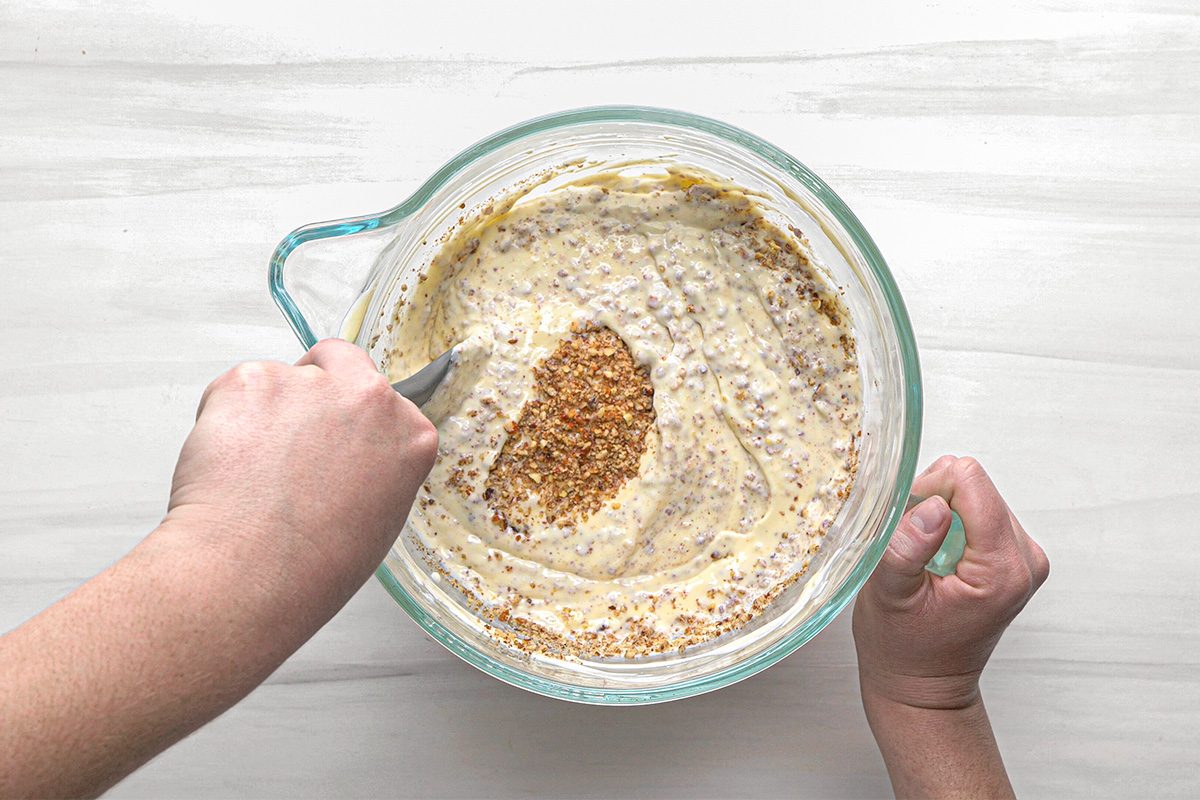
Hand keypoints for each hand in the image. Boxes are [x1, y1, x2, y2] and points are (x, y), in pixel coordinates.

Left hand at [164, 338, 437, 596]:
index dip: (351, 419)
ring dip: (263, 413)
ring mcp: (311, 384)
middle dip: (312, 390)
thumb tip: (346, 459)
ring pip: (279, 380)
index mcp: (409, 434)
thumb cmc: (311, 566)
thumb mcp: (379, 520)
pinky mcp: (252, 381)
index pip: (383, 400)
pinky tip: (227, 465)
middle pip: (339, 363)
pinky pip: (234, 388)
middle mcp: (369, 399)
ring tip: (251, 474)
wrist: (251, 573)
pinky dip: (223, 419)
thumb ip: (373, 467)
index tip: (333, 440)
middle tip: (286, 441)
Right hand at [853, 456, 1049, 710]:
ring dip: (939, 514)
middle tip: (911, 548)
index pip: (970, 482)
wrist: (924, 686)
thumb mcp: (889, 598)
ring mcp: (1024, 558)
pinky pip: (978, 510)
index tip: (906, 529)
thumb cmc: (904, 650)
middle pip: (974, 484)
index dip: (926, 492)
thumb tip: (931, 505)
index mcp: (1001, 571)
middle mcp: (1025, 560)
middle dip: (932, 503)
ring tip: (922, 558)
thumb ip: (908, 549)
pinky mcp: (1014, 556)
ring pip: (975, 493)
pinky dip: (949, 524)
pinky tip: (935, 559)